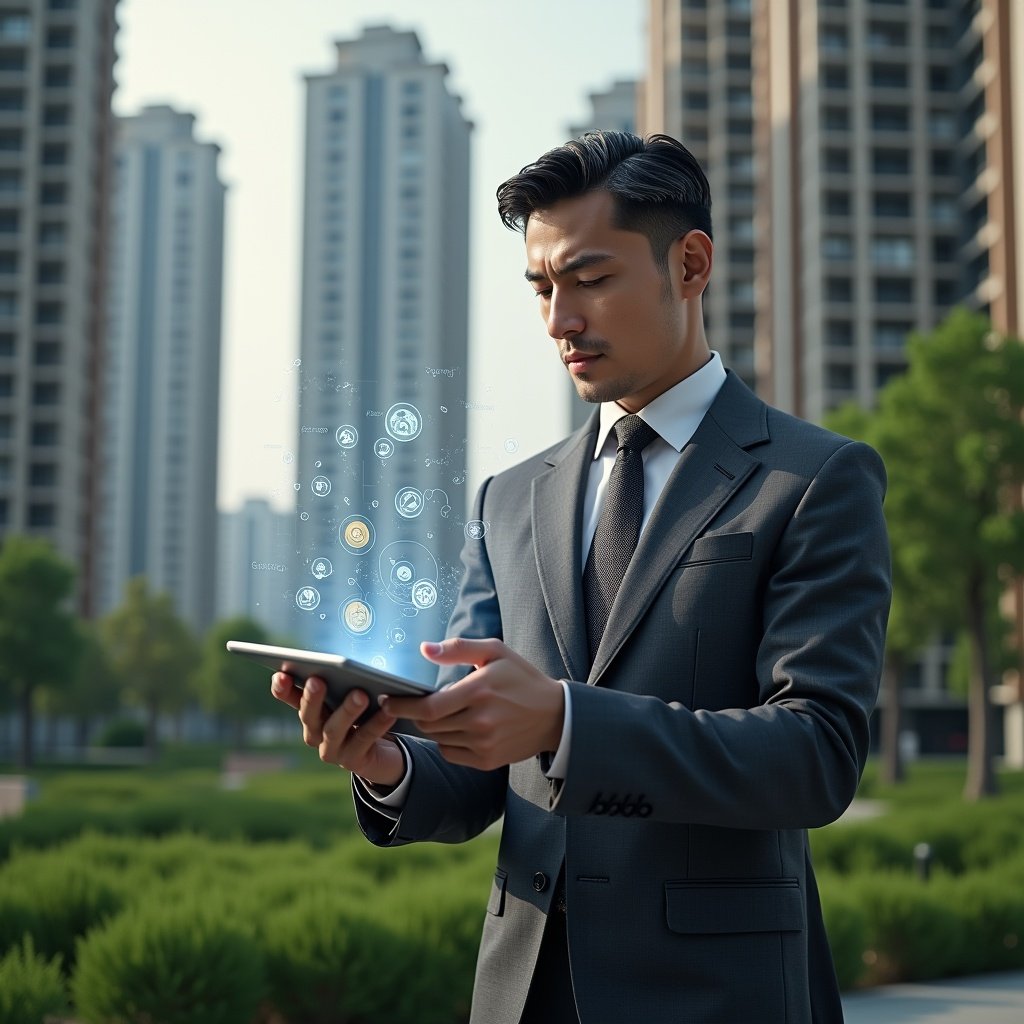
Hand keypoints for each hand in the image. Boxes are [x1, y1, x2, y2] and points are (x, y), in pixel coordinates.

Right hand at [270, 673, 404, 787]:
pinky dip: (376, 724)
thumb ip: (342, 683)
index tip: (280, 674)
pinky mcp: (353, 761)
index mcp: (310, 713)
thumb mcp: (347, 697)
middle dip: (312, 698)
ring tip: (360, 694)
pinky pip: (365, 739)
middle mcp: (315, 734)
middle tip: (316, 680)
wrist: (380, 753)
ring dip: (347, 711)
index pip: (291, 699)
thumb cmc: (361, 715)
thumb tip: (344, 663)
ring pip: (335, 730)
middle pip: (309, 716)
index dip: (283, 689)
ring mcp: (331, 751)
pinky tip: (388, 711)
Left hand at [379, 638, 563, 770]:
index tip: (386, 700)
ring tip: (439, 714)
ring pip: (438, 739)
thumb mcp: (495, 652)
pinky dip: (446, 741)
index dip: (401, 706)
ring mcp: (483, 744)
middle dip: (414, 715)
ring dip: (432, 727)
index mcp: (479, 691)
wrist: (555, 715)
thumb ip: (457, 648)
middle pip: (428, 725)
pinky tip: (457, 728)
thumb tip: (424, 649)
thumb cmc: (521, 678)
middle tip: (409, 704)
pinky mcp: (486, 761)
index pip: (428, 707)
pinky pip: (451, 753)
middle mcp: (480, 721)